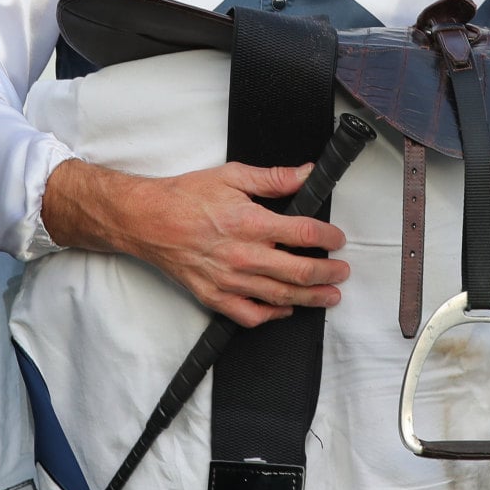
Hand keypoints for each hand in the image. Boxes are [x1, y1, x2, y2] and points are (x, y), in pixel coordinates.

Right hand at [41, 158, 348, 327]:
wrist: (147, 221)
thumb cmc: (186, 197)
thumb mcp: (232, 176)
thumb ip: (273, 178)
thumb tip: (307, 173)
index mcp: (250, 222)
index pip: (304, 234)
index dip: (328, 238)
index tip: (338, 239)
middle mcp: (243, 255)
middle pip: (299, 272)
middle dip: (328, 273)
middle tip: (342, 271)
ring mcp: (229, 280)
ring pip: (281, 297)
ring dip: (311, 298)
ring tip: (329, 296)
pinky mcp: (214, 297)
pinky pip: (250, 315)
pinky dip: (272, 316)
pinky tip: (286, 309)